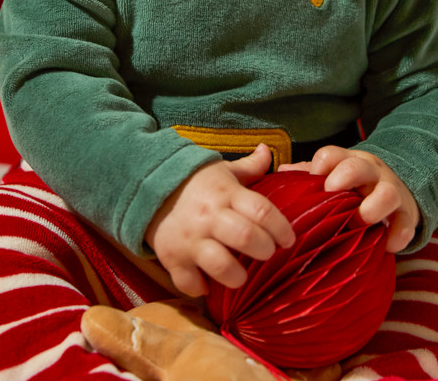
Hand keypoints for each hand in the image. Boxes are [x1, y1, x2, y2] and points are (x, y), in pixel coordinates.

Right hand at [145, 144, 295, 296]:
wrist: (149, 186)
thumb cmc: (196, 182)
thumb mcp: (222, 170)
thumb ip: (250, 166)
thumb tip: (268, 150)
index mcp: (226, 193)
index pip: (262, 210)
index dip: (281, 228)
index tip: (288, 239)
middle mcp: (209, 216)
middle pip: (246, 237)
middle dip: (265, 250)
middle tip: (267, 253)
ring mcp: (190, 239)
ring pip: (220, 265)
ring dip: (237, 276)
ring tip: (241, 276)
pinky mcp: (172, 258)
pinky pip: (189, 283)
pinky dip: (200, 289)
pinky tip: (207, 284)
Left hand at [280, 145, 418, 252]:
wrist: (397, 189)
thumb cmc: (354, 186)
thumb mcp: (334, 175)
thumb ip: (308, 176)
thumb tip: (281, 172)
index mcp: (347, 162)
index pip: (331, 155)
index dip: (319, 167)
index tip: (314, 182)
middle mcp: (370, 172)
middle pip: (358, 167)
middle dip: (344, 179)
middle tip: (332, 195)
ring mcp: (391, 191)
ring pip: (387, 193)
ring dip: (373, 207)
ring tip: (360, 221)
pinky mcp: (407, 213)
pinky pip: (407, 224)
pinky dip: (398, 235)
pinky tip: (386, 245)